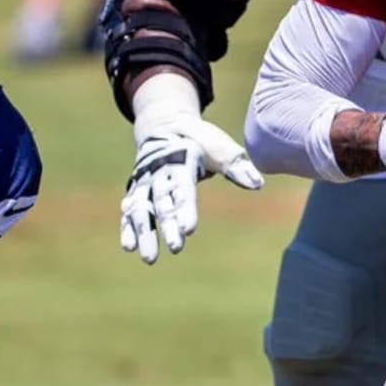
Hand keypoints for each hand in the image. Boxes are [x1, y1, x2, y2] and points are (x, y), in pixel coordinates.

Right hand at [122, 121, 263, 263]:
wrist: (165, 127)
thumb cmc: (199, 140)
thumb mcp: (218, 146)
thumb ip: (235, 165)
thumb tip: (257, 184)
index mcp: (179, 161)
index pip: (182, 189)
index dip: (185, 209)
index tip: (189, 229)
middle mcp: (157, 173)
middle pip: (162, 203)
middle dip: (167, 226)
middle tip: (175, 248)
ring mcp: (144, 183)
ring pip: (142, 210)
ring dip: (144, 233)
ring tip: (150, 259)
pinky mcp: (136, 191)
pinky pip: (130, 212)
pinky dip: (128, 228)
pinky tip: (129, 248)